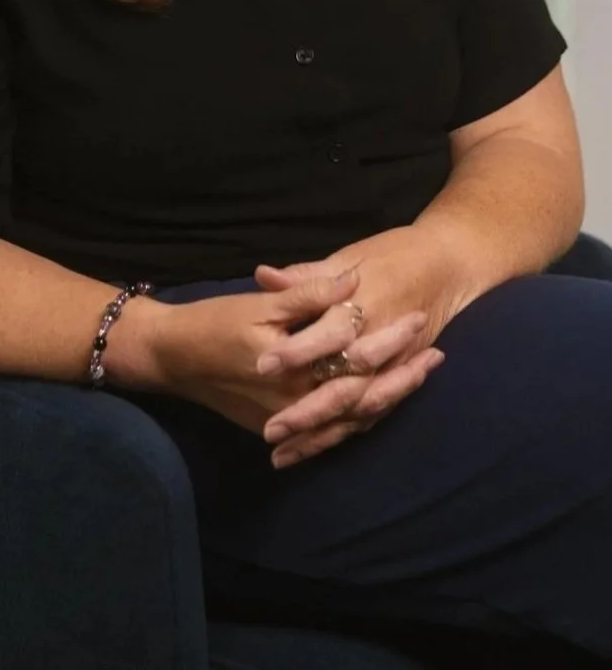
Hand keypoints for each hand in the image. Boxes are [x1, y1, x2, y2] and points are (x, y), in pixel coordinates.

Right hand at [150, 266, 433, 443]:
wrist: (172, 357)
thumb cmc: (214, 323)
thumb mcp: (260, 304)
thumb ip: (307, 292)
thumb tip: (351, 279)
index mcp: (297, 369)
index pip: (359, 358)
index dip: (393, 339)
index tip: (422, 318)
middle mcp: (299, 404)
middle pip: (365, 397)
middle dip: (404, 376)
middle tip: (436, 355)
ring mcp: (290, 422)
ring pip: (353, 420)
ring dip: (389, 399)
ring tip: (420, 377)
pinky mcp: (281, 429)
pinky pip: (332, 431)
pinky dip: (360, 418)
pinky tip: (381, 403)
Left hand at [253, 226, 466, 464]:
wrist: (450, 265)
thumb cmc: (395, 255)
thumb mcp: (350, 257)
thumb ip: (307, 277)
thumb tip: (262, 276)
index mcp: (366, 309)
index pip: (327, 336)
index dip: (296, 352)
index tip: (261, 366)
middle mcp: (381, 345)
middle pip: (344, 387)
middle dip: (307, 412)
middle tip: (270, 430)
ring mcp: (392, 367)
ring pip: (356, 410)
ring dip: (321, 436)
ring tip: (282, 457)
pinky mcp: (397, 379)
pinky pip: (372, 414)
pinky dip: (344, 434)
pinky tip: (314, 451)